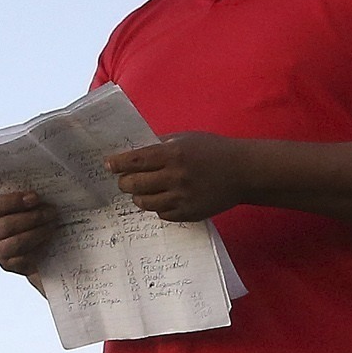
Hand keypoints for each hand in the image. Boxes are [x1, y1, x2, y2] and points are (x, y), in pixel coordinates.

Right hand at [0, 188, 59, 274]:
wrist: (34, 248)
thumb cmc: (28, 221)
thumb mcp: (25, 206)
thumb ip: (27, 199)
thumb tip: (38, 196)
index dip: (15, 201)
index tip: (35, 198)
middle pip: (7, 224)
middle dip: (33, 218)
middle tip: (51, 213)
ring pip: (17, 242)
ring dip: (38, 232)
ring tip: (52, 226)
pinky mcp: (8, 265)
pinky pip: (24, 258)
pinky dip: (38, 249)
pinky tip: (48, 241)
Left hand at [105, 132, 259, 221]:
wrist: (242, 172)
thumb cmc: (213, 150)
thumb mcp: (186, 138)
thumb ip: (161, 145)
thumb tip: (134, 153)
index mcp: (173, 154)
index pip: (135, 160)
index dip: (117, 164)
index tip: (109, 165)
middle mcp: (175, 177)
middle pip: (134, 184)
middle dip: (124, 182)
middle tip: (124, 180)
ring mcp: (182, 198)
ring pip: (144, 202)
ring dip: (138, 196)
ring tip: (140, 191)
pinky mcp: (188, 213)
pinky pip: (161, 214)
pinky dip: (157, 206)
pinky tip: (161, 199)